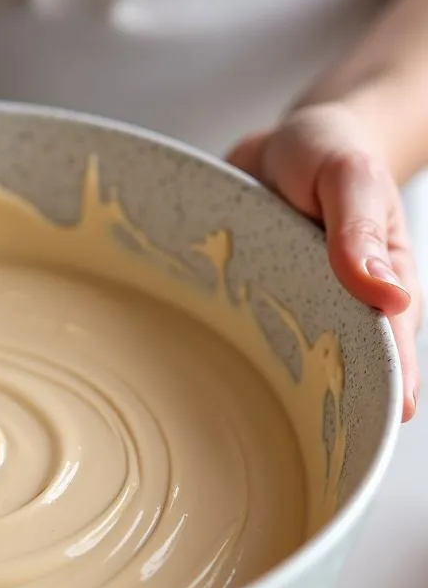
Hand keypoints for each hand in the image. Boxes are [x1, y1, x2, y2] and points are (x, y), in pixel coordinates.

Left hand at [228, 102, 420, 420]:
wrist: (291, 140)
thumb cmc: (333, 154)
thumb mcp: (349, 176)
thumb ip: (361, 228)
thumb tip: (389, 294)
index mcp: (381, 288)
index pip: (387, 360)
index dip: (375, 400)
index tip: (359, 438)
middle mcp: (338, 306)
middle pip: (333, 372)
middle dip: (316, 410)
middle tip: (288, 447)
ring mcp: (293, 305)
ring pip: (282, 360)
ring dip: (263, 385)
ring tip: (233, 429)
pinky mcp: (253, 297)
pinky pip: (240, 329)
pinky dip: (224, 347)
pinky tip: (198, 374)